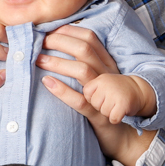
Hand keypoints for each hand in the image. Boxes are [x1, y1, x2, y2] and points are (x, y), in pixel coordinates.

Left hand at [38, 26, 154, 165]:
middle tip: (38, 42)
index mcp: (107, 65)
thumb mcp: (100, 81)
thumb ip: (86, 65)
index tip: (49, 29)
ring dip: (58, 63)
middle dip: (60, 42)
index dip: (69, 31)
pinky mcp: (99, 115)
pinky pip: (81, 101)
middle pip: (85, 50)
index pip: (90, 39)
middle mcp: (107, 76)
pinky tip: (47, 83)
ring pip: (83, 71)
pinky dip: (63, 91)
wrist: (126, 136)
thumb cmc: (105, 105)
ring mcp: (104, 95)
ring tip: (38, 60)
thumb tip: (60, 47)